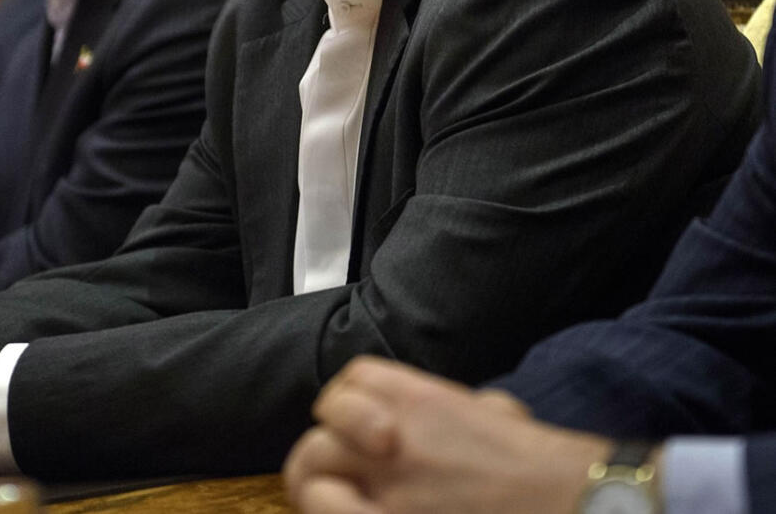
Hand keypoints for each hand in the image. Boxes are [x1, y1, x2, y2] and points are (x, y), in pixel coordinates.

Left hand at [284, 357, 609, 513]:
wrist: (568, 501)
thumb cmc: (541, 468)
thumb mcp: (498, 416)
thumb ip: (463, 410)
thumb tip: (470, 416)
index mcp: (421, 398)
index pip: (354, 379)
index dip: (351, 404)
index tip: (362, 430)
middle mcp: (394, 431)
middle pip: (324, 422)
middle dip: (326, 449)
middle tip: (333, 475)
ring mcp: (386, 480)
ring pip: (311, 465)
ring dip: (318, 482)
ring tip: (331, 498)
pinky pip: (325, 504)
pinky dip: (326, 506)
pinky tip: (345, 510)